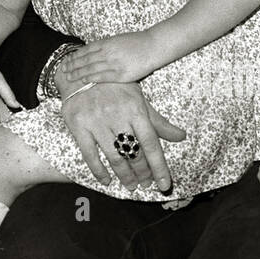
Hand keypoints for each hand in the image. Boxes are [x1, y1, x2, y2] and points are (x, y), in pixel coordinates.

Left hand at [61, 32, 157, 84]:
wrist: (153, 47)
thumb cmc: (138, 43)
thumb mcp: (118, 40)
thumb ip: (106, 45)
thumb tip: (93, 51)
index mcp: (106, 43)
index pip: (85, 50)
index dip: (75, 56)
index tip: (67, 60)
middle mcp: (107, 52)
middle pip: (85, 60)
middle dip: (73, 66)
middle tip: (63, 71)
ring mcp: (113, 64)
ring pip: (90, 69)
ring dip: (78, 74)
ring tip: (69, 78)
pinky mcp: (120, 74)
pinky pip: (102, 77)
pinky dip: (91, 79)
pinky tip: (84, 81)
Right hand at [61, 80, 185, 191]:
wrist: (81, 73)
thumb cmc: (116, 88)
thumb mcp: (139, 100)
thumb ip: (158, 122)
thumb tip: (181, 137)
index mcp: (135, 109)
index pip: (151, 144)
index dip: (158, 166)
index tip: (165, 185)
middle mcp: (117, 116)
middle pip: (133, 152)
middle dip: (142, 173)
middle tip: (146, 184)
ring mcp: (96, 122)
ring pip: (114, 156)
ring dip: (124, 175)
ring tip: (131, 185)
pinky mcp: (78, 126)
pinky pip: (89, 155)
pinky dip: (99, 171)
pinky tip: (106, 180)